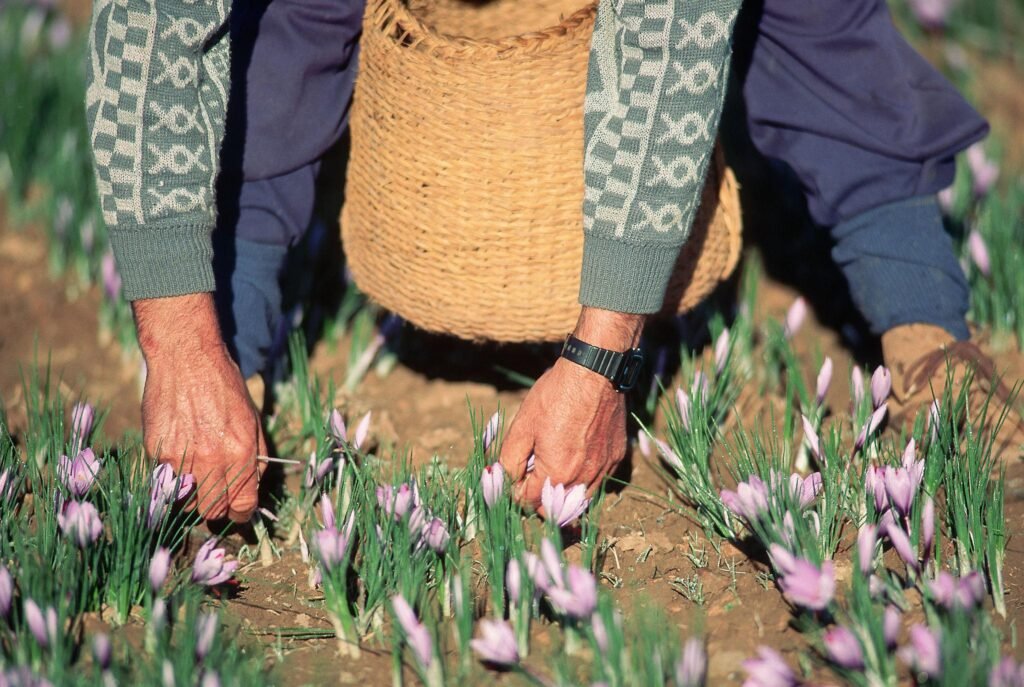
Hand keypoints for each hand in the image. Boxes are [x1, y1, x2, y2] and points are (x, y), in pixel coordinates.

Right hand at [134, 293, 264, 521]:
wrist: (186, 358)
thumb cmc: (224, 386)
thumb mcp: (252, 419)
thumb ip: (254, 457)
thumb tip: (253, 488)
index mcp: (240, 452)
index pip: (242, 504)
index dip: (242, 512)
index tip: (238, 510)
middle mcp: (212, 459)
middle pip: (212, 510)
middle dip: (217, 508)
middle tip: (217, 495)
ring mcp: (181, 457)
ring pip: (186, 501)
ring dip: (192, 494)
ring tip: (197, 473)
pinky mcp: (157, 451)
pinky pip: (166, 479)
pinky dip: (173, 475)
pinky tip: (181, 453)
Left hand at [500, 307, 643, 510]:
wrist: (596, 372)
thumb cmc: (556, 395)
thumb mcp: (522, 425)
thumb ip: (510, 459)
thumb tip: (504, 480)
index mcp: (557, 473)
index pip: (529, 503)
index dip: (515, 493)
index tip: (513, 478)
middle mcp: (583, 478)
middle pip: (555, 509)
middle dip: (538, 498)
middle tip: (530, 476)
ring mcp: (604, 469)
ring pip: (580, 500)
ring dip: (562, 493)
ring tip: (552, 470)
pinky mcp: (617, 458)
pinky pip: (598, 481)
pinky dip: (584, 479)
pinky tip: (575, 457)